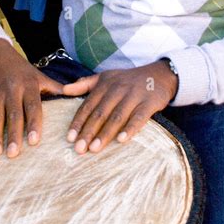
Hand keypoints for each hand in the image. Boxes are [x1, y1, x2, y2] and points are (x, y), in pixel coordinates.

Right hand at [0, 39, 64, 157]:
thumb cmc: (21, 69)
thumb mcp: (38, 75)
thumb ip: (56, 87)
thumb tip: (77, 95)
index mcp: (28, 85)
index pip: (33, 107)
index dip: (33, 124)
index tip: (34, 142)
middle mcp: (11, 89)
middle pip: (13, 114)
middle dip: (13, 134)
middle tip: (14, 154)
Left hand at [62, 60, 177, 154]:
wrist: (160, 74)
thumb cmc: (128, 80)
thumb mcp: (106, 77)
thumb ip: (85, 84)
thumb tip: (64, 90)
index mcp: (105, 85)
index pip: (88, 105)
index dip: (78, 122)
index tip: (70, 138)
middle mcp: (118, 89)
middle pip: (100, 113)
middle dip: (88, 132)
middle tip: (79, 149)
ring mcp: (134, 95)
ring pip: (117, 116)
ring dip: (105, 133)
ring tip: (94, 149)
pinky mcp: (149, 102)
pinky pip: (139, 117)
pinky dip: (130, 128)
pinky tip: (122, 140)